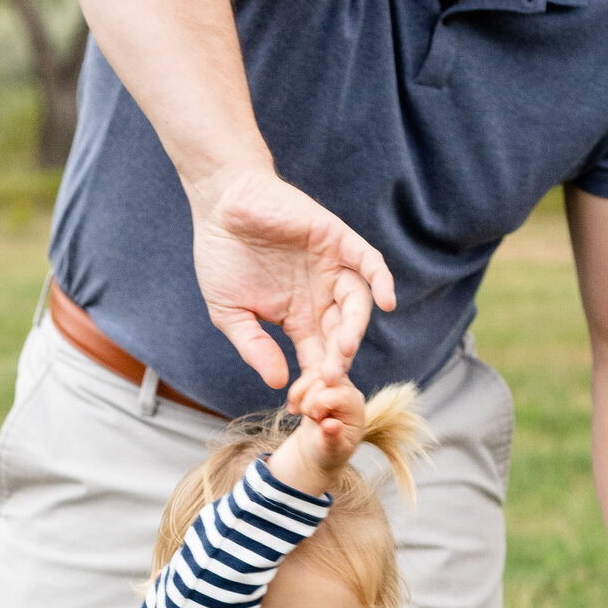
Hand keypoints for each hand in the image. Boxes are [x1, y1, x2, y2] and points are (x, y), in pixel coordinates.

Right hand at [189, 162, 395, 389]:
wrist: (220, 203)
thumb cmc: (222, 256)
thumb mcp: (230, 313)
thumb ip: (253, 346)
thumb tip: (276, 382)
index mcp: (298, 319)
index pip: (316, 358)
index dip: (314, 381)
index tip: (306, 404)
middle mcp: (321, 298)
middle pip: (340, 337)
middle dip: (337, 361)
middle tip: (330, 380)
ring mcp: (332, 269)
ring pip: (356, 305)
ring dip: (354, 329)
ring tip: (344, 350)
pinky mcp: (339, 240)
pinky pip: (369, 262)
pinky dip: (382, 280)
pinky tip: (387, 301)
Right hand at [267, 366, 364, 490]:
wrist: (320, 448)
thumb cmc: (329, 453)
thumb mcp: (330, 451)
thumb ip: (332, 438)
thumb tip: (331, 426)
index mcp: (355, 407)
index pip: (337, 393)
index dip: (320, 403)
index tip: (316, 420)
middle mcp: (349, 390)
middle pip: (325, 378)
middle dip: (310, 400)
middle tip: (312, 418)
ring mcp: (336, 383)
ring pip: (314, 371)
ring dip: (300, 393)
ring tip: (301, 413)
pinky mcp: (323, 380)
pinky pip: (306, 374)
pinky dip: (295, 391)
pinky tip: (295, 409)